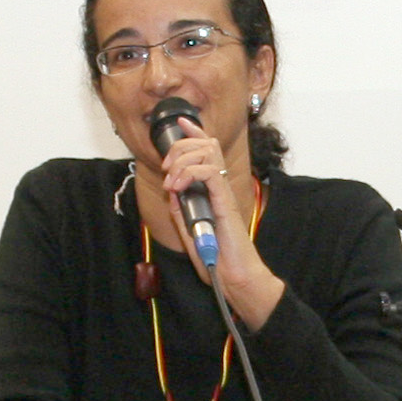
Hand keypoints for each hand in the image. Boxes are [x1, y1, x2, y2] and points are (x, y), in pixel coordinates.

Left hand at [157, 119, 284, 328]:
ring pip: (207, 153)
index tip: (181, 123)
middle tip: (167, 169)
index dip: (194, 132)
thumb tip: (171, 190)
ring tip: (172, 180)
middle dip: (180, 147)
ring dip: (182, 160)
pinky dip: (189, 173)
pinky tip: (178, 187)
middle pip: (205, 145)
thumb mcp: (189, 232)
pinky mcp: (225, 201)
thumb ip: (180, 210)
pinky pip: (209, 173)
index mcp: (213, 192)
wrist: (234, 277)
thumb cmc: (217, 259)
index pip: (207, 151)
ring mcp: (224, 193)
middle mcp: (220, 188)